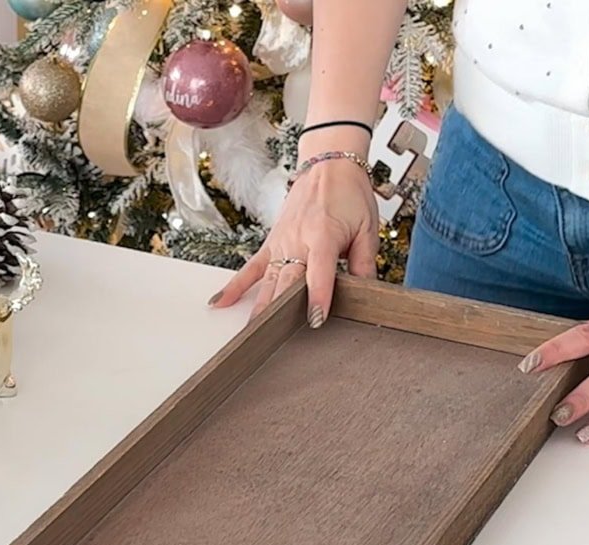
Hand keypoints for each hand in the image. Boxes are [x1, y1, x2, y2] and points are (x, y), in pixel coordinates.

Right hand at [208, 156, 379, 326]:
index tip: (316, 318)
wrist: (328, 165)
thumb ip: (365, 263)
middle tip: (276, 336)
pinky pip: (251, 268)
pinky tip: (220, 302)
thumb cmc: (349, 194)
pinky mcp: (272, 243)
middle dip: (282, 310)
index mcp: (323, 236)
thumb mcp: (366, 227)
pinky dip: (235, 286)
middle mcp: (297, 241)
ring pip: (268, 281)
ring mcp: (281, 243)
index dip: (318, 296)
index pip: (319, 272)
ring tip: (251, 332)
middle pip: (287, 281)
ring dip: (259, 307)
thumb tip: (368, 293)